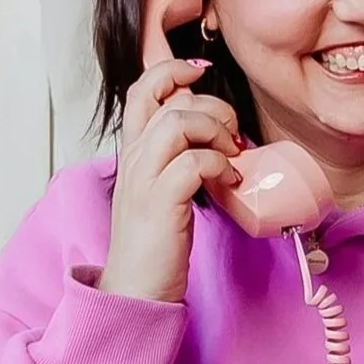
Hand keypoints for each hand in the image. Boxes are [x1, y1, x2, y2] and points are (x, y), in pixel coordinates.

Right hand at [99, 56, 243, 303]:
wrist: (134, 291)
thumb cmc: (153, 246)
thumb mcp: (161, 193)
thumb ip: (177, 163)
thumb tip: (216, 143)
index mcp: (133, 153)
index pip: (142, 90)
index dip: (172, 72)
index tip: (201, 76)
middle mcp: (134, 159)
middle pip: (169, 101)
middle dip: (210, 106)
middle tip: (231, 133)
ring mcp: (144, 179)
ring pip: (178, 123)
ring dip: (214, 131)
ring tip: (231, 155)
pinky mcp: (161, 203)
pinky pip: (193, 162)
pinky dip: (218, 165)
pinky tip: (229, 181)